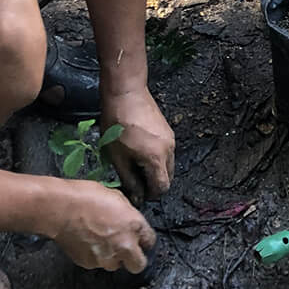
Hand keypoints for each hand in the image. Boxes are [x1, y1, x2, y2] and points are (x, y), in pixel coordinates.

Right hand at [51, 179, 156, 273]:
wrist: (60, 209)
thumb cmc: (85, 197)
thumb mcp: (115, 196)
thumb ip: (127, 212)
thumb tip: (128, 218)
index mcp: (134, 226)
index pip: (150, 241)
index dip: (143, 239)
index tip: (139, 238)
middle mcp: (124, 245)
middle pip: (138, 264)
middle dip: (135, 258)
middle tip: (127, 248)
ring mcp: (107, 258)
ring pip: (116, 265)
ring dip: (113, 256)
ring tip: (101, 241)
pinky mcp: (90, 264)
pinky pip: (97, 263)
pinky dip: (95, 255)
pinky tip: (88, 241)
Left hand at [99, 84, 174, 199]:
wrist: (126, 93)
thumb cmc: (117, 124)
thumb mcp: (117, 156)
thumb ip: (129, 179)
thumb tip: (137, 196)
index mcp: (157, 158)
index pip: (162, 187)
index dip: (150, 195)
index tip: (137, 192)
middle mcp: (169, 150)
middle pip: (168, 177)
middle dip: (154, 183)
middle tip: (135, 179)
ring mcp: (171, 139)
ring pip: (168, 165)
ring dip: (156, 170)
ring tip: (135, 163)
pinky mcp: (168, 131)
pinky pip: (167, 152)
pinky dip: (158, 158)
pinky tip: (140, 150)